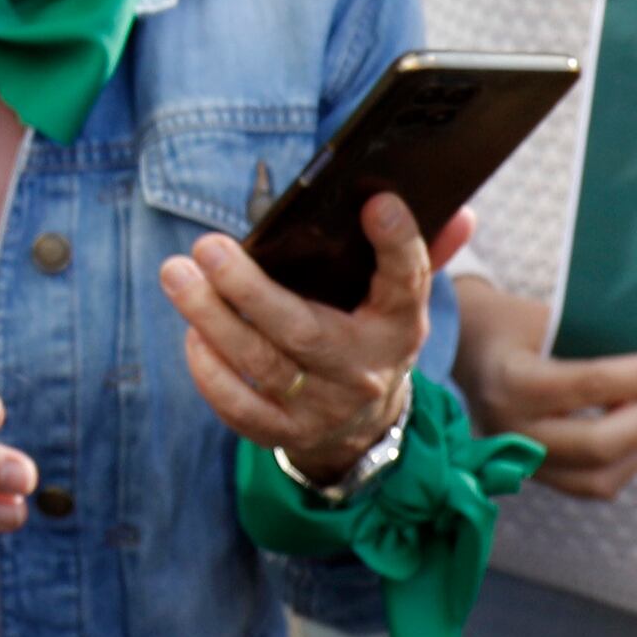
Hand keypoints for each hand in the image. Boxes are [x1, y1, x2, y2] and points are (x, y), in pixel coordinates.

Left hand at [161, 200, 468, 485]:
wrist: (365, 428)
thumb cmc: (368, 337)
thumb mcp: (399, 301)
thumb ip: (419, 253)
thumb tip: (459, 211)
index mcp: (397, 325)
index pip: (406, 281)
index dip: (397, 242)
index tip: (377, 203)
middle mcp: (363, 370)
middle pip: (305, 332)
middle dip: (250, 289)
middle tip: (208, 246)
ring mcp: (323, 408)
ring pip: (262, 366)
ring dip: (212, 319)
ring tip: (177, 274)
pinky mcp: (285, 434)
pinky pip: (240, 407)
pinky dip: (210, 371)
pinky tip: (191, 333)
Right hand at [450, 275, 636, 498]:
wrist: (467, 346)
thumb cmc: (513, 324)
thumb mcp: (548, 316)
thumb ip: (597, 341)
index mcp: (512, 381)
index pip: (595, 383)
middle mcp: (512, 430)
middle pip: (603, 442)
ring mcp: (521, 460)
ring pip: (602, 474)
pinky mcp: (534, 475)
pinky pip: (593, 484)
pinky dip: (628, 459)